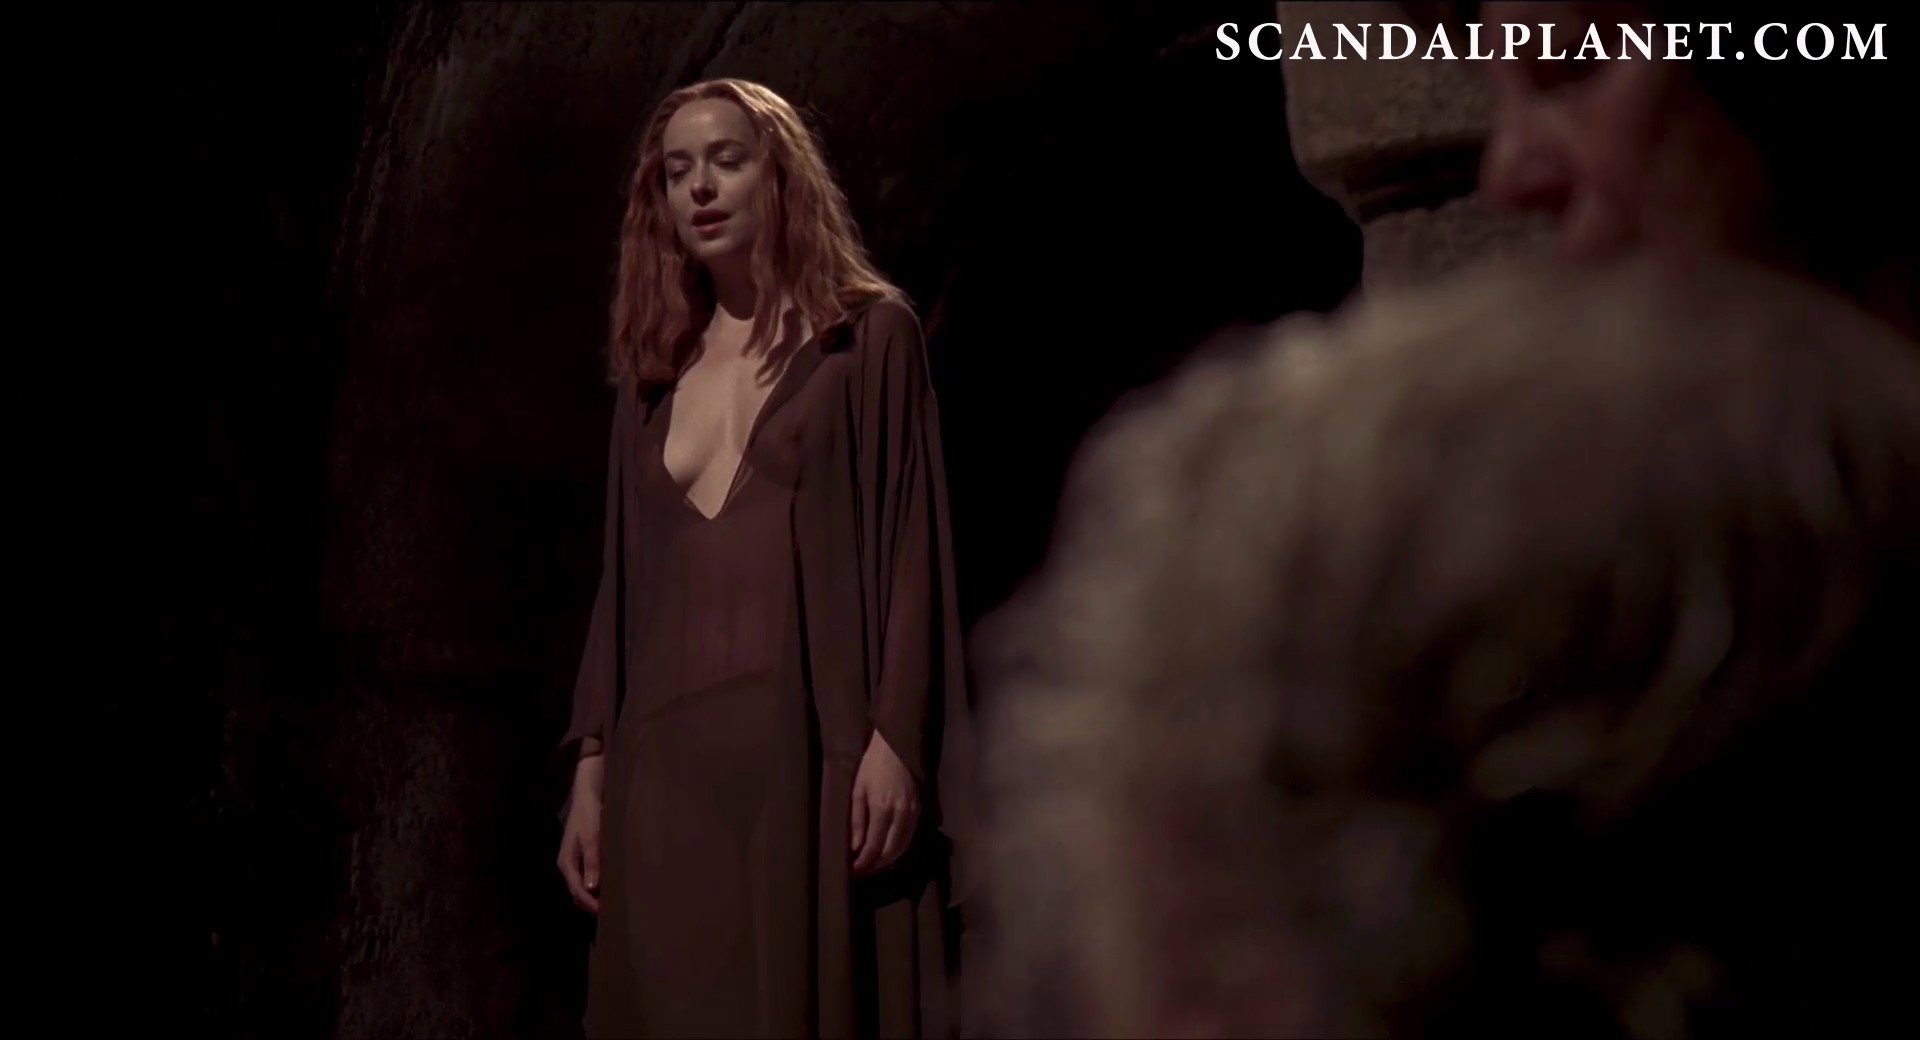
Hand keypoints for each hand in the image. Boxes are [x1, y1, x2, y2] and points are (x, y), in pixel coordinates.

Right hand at [557, 754, 603, 912]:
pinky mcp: (583, 855)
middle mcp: (568, 865)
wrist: (588, 795)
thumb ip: (592, 862)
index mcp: (567, 863)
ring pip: (582, 886)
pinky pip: (588, 876)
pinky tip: (609, 887)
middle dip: (590, 904)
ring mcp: (575, 860)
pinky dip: (596, 886)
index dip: (590, 904)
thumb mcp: (592, 838)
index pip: (576, 891)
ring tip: (611, 905)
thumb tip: (590, 888)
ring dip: (593, 896)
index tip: (604, 913)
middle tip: (610, 915)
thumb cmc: (589, 816)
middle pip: (577, 892)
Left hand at [850, 731, 918, 876]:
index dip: (863, 863)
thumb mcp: (857, 790)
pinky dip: (900, 849)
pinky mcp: (920, 809)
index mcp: (882, 810)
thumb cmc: (871, 766)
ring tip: (875, 866)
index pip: (873, 847)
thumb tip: (855, 847)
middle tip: (863, 873)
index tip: (853, 872)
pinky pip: (910, 837)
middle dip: (875, 866)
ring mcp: (913, 813)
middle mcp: (900, 815)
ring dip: (889, 861)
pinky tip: (890, 852)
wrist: (895, 746)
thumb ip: (856, 820)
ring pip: (903, 847)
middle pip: (890, 852)